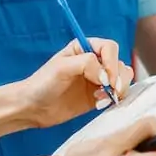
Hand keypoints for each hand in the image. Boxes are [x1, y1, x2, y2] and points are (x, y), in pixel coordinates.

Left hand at [17, 38, 133, 128]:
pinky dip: (114, 99)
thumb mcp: (61, 67)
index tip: (106, 78)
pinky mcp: (98, 95)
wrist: (33, 108)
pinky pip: (116, 94)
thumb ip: (86, 64)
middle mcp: (93, 62)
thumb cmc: (42, 83)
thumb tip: (106, 75)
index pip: (109, 48)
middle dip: (118, 77)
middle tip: (110, 90)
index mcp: (84, 48)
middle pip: (119, 63)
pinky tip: (100, 103)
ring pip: (122, 78)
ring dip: (119, 88)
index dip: (111, 62)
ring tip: (103, 97)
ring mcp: (97, 79)